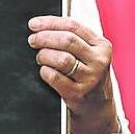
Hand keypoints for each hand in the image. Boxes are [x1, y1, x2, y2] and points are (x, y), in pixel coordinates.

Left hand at [28, 16, 119, 133]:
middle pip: (67, 40)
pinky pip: (55, 77)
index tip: (34, 24)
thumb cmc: (88, 77)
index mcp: (102, 46)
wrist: (98, 111)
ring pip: (61, 58)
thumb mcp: (90, 56)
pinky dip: (45, 72)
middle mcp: (99, 61)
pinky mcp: (78, 94)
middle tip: (32, 40)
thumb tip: (43, 26)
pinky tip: (44, 71)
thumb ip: (75, 40)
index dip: (50, 23)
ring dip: (44, 55)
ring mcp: (90, 78)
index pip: (73, 26)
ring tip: (40, 58)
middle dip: (44, 37)